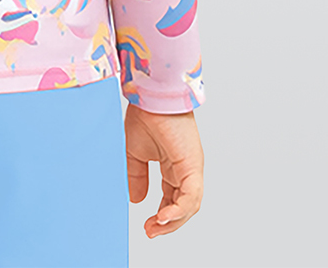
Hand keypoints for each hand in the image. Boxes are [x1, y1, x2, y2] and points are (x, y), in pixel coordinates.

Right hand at [125, 104, 203, 238]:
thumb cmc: (145, 114)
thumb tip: (136, 200)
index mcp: (174, 166)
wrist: (150, 96)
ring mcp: (192, 169)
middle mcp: (186, 170)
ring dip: (173, 221)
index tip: (147, 226)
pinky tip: (162, 217)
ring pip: (189, 206)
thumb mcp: (134, 153)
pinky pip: (190, 196)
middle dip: (167, 224)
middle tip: (150, 232)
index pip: (172, 199)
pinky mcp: (193, 166)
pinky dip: (178, 210)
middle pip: (183, 207)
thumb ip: (136, 177)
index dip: (161, 216)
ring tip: (155, 227)